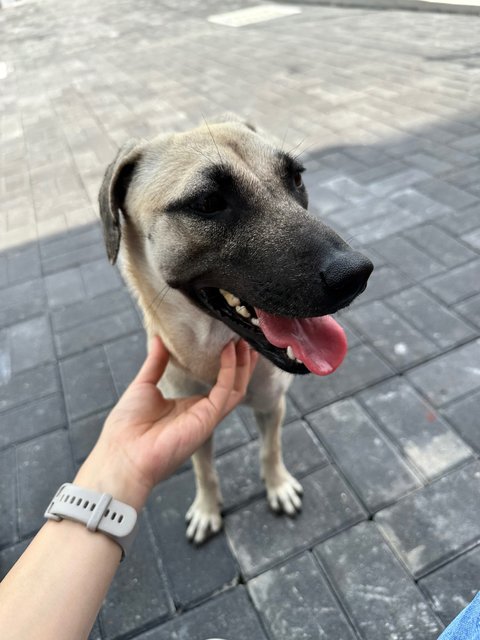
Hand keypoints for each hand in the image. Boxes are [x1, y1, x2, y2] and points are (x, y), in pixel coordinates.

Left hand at [74, 337, 257, 509]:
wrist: (122, 454)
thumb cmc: (127, 427)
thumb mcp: (143, 385)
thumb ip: (156, 362)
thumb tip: (158, 338)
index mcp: (187, 407)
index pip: (215, 383)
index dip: (225, 364)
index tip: (229, 342)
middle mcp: (201, 412)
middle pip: (232, 384)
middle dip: (241, 362)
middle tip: (243, 337)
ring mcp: (207, 416)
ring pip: (236, 387)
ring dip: (243, 365)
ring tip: (244, 340)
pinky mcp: (208, 418)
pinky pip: (225, 391)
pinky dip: (230, 370)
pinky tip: (228, 351)